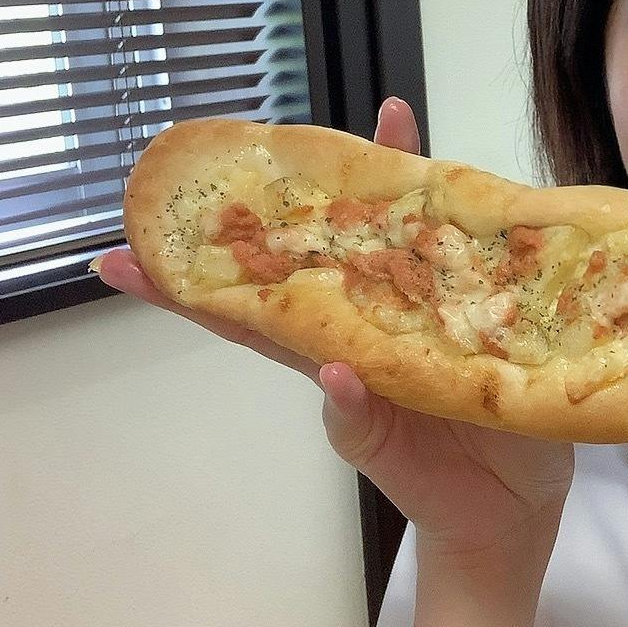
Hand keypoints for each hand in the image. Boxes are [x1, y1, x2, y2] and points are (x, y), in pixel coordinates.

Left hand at [95, 99, 573, 563]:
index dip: (184, 287)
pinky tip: (465, 175)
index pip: (247, 311)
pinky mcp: (475, 310)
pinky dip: (461, 214)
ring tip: (394, 117)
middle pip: (323, 247)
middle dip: (295, 192)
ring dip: (394, 176)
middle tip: (262, 135)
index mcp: (327, 354)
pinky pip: (461, 256)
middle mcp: (365, 319)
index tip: (120, 256)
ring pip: (395, 234)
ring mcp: (420, 310)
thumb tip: (335, 371)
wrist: (507, 509)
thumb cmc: (433, 486)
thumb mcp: (379, 460)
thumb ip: (353, 421)